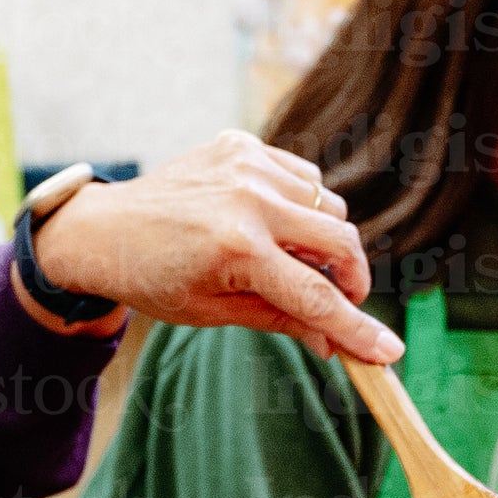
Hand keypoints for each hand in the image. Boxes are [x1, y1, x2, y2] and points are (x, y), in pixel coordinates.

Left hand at [20, 132, 404, 365]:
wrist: (107, 230)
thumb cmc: (157, 280)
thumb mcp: (217, 314)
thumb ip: (283, 322)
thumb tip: (335, 344)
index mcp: (237, 250)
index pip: (317, 297)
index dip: (357, 329)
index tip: (390, 352)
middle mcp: (248, 201)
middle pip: (340, 242)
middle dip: (352, 280)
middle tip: (341, 300)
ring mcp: (246, 166)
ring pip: (328, 208)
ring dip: (324, 241)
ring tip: (291, 260)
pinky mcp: (242, 145)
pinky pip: (304, 179)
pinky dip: (303, 206)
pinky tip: (275, 223)